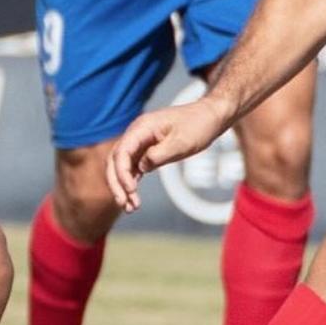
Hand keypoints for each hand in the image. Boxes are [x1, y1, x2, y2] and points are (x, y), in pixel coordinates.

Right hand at [106, 100, 232, 212]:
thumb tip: (140, 168)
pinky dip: (132, 183)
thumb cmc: (197, 126)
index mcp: (142, 127)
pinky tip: (134, 199)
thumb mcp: (181, 143)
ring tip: (130, 207)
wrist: (209, 117)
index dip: (122, 172)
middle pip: (116, 160)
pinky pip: (133, 167)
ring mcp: (141, 141)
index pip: (122, 151)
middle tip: (124, 204)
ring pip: (123, 166)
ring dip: (123, 186)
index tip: (131, 190)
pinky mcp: (147, 150)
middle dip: (117, 183)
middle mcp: (137, 133)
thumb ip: (158, 155)